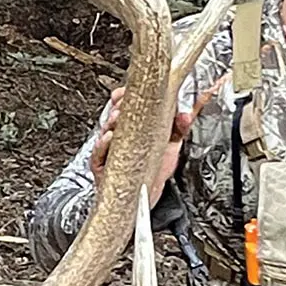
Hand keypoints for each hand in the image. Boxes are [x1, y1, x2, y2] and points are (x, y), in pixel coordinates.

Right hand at [88, 85, 191, 199]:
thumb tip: (187, 114)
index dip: (123, 96)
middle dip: (118, 106)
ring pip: (105, 131)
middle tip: (124, 102)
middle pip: (113, 115)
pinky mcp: (101, 166)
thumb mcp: (171, 143)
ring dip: (111, 122)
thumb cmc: (155, 168)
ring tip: (117, 116)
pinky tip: (109, 137)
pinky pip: (99, 154)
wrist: (147, 194)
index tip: (126, 91)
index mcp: (132, 125)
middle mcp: (118, 135)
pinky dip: (103, 145)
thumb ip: (180, 127)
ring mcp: (108, 150)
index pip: (123, 104)